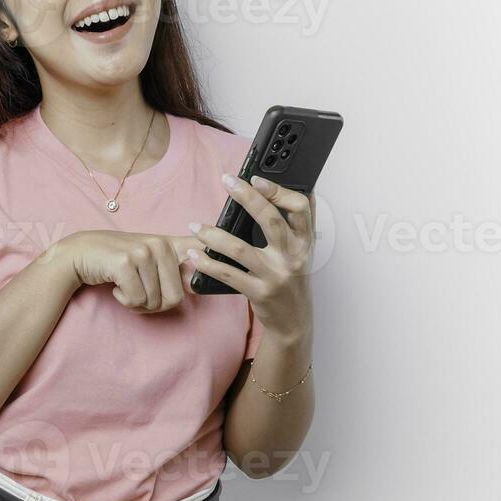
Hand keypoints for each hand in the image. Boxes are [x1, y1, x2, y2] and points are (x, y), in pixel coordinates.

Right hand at [56, 230, 207, 312]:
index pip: (203, 248)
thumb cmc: (115, 262)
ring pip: (155, 301)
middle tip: (138, 293)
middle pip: (176, 297)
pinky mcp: (126, 262)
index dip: (216, 262)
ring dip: (137, 304)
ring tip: (125, 286)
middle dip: (155, 305)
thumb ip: (174, 269)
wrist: (78, 255)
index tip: (226, 262)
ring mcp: (143, 251)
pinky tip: (116, 286)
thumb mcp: (148, 260)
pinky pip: (136, 300)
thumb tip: (201, 284)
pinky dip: (124, 301)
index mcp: (170, 244)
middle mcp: (160, 244)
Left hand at [186, 174, 314, 339]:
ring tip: (195, 226)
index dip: (280, 191)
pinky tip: (195, 255)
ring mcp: (275, 275)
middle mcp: (293, 257)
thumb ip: (300, 224)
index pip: (300, 208)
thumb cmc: (293, 280)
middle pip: (270, 220)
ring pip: (240, 249)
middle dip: (247, 196)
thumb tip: (297, 190)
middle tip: (227, 181)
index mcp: (305, 242)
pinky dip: (208, 264)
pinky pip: (228, 274)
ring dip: (213, 235)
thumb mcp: (303, 251)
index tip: (258, 179)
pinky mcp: (259, 293)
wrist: (294, 321)